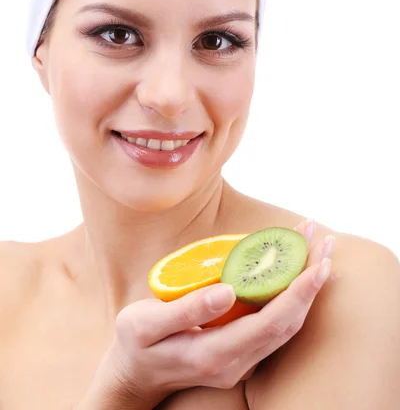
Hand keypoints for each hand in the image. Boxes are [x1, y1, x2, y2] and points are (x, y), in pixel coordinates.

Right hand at [102, 218, 334, 403]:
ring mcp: (242, 361)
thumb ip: (186, 310)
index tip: (317, 262)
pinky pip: (275, 324)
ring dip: (306, 288)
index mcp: (214, 355)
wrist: (134, 375)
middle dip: (311, 283)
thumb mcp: (145, 325)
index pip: (270, 325)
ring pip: (286, 325)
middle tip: (323, 240)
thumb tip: (227, 289)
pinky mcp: (242, 352)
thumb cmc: (136, 344)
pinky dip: (291, 296)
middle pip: (288, 323)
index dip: (297, 293)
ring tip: (316, 248)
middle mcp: (236, 363)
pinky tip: (295, 270)